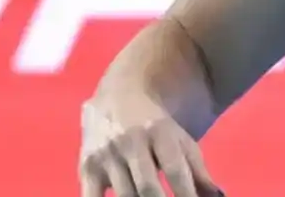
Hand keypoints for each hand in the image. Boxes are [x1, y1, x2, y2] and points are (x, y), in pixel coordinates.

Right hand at [79, 98, 220, 196]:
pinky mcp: (86, 168)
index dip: (186, 194)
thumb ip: (198, 171)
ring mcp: (106, 155)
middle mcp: (131, 142)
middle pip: (148, 187)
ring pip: (124, 196)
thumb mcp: (181, 141)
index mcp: (160, 133)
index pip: (175, 170)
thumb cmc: (157, 128)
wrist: (117, 97)